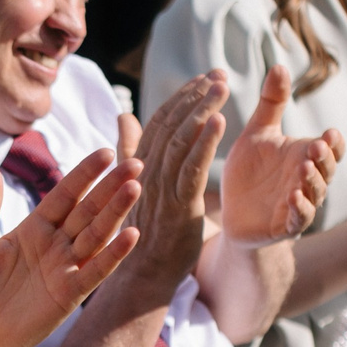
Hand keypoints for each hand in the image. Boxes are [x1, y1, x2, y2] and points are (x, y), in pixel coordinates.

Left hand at [0, 148, 141, 346]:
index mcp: (36, 228)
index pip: (65, 195)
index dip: (84, 175)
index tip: (106, 152)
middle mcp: (56, 245)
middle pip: (88, 210)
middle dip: (111, 187)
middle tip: (135, 161)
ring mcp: (66, 268)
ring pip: (96, 235)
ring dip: (116, 212)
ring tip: (135, 187)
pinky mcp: (69, 294)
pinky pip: (95, 271)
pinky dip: (113, 254)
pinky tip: (132, 234)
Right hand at [123, 70, 228, 285]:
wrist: (144, 272)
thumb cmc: (142, 229)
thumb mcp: (133, 183)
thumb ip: (130, 149)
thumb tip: (123, 116)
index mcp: (139, 165)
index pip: (159, 120)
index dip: (182, 96)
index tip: (203, 77)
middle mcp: (147, 172)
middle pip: (171, 124)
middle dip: (196, 96)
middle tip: (218, 74)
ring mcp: (162, 188)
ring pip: (181, 141)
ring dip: (202, 110)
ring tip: (222, 87)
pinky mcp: (179, 206)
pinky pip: (192, 169)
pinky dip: (205, 143)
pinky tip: (219, 122)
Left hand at [219, 66, 341, 241]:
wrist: (232, 211)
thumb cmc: (250, 171)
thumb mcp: (258, 134)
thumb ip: (271, 103)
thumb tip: (279, 65)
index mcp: (305, 155)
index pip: (333, 148)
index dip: (334, 143)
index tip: (327, 134)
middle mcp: (308, 179)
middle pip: (328, 168)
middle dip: (325, 158)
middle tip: (316, 146)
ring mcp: (300, 203)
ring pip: (316, 193)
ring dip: (313, 181)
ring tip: (304, 168)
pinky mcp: (286, 224)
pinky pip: (299, 218)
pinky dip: (300, 207)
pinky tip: (293, 196)